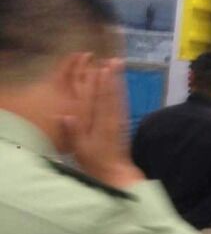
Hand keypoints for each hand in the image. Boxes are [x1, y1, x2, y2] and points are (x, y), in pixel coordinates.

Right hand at [63, 58, 142, 188]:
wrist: (115, 173)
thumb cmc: (95, 162)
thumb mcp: (80, 149)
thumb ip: (74, 132)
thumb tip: (66, 116)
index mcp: (101, 124)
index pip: (100, 100)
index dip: (101, 84)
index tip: (101, 69)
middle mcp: (113, 119)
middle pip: (112, 94)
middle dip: (112, 76)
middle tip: (113, 60)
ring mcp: (119, 120)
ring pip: (119, 95)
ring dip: (119, 79)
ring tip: (118, 64)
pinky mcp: (122, 122)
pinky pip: (122, 102)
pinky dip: (122, 90)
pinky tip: (121, 82)